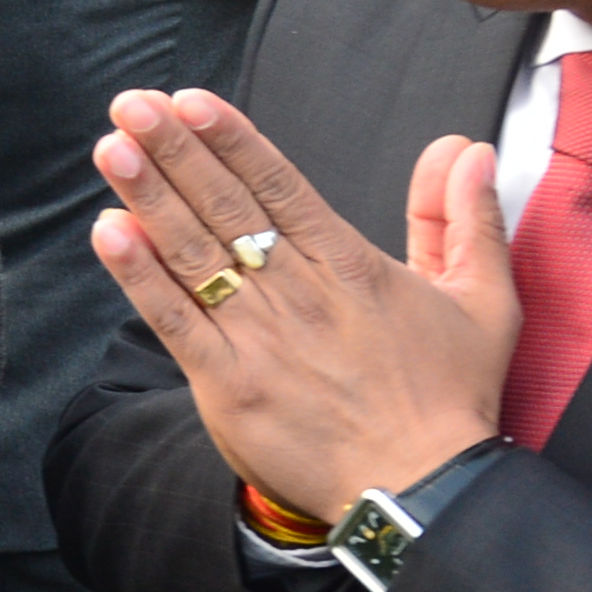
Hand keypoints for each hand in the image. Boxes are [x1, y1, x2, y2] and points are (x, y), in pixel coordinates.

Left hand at [88, 90, 518, 524]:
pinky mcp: (229, 384)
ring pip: (194, 254)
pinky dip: (139, 277)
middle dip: (175, 151)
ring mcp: (259, 337)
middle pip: (227, 208)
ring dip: (148, 196)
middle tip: (132, 103)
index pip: (279, 186)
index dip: (231, 140)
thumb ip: (464, 220)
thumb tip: (465, 148)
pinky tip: (108, 233)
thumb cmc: (451, 397)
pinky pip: (174, 321)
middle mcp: (298, 292)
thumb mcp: (483, 301)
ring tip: (110, 148)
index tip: (190, 100)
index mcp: (350, 266)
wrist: (426, 490)